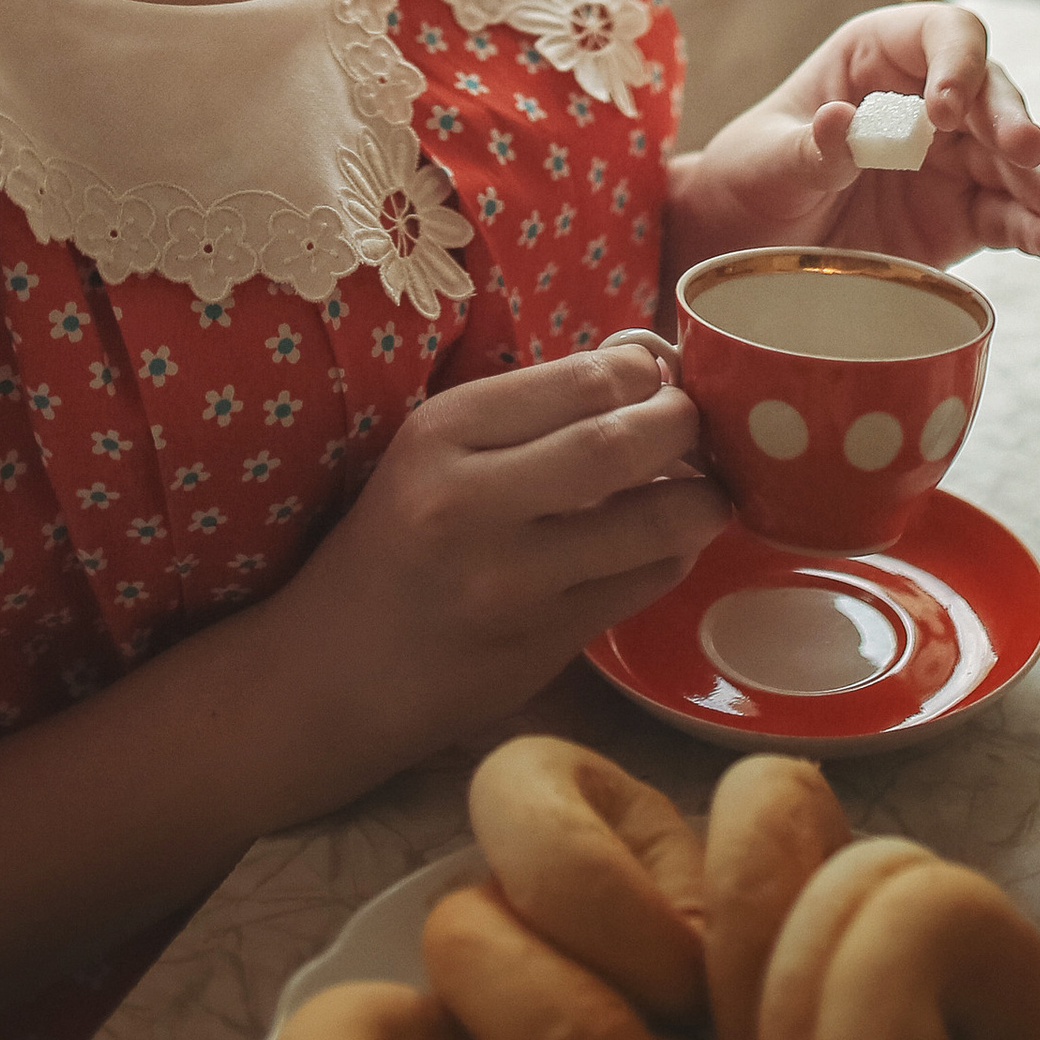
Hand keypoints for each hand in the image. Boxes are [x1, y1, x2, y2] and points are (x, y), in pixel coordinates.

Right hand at [276, 344, 728, 767]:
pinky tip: (666, 542)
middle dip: (684, 426)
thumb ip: (532, 412)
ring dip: (702, 501)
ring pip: (650, 526)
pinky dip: (673, 557)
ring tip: (706, 490)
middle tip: (697, 427)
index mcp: (443, 434)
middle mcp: (474, 503)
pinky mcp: (541, 648)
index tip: (655, 378)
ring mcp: (511, 584)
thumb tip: (647, 370)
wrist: (334, 669)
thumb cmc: (395, 539)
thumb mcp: (435, 451)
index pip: (581, 380)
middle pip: (620, 443)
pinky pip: (641, 588)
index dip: (643, 372)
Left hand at [665, 2, 1039, 278]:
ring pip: (1012, 158)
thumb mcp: (764, 160)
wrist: (749, 248)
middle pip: (990, 94)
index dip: (956, 61)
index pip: (939, 34)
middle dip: (1012, 122)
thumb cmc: (752, 177)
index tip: (946, 110)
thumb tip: (841, 122)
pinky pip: (1006, 216)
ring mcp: (951, 158)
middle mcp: (928, 98)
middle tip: (1029, 151)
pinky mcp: (963, 215)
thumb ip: (809, 148)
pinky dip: (1033, 228)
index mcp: (877, 56)